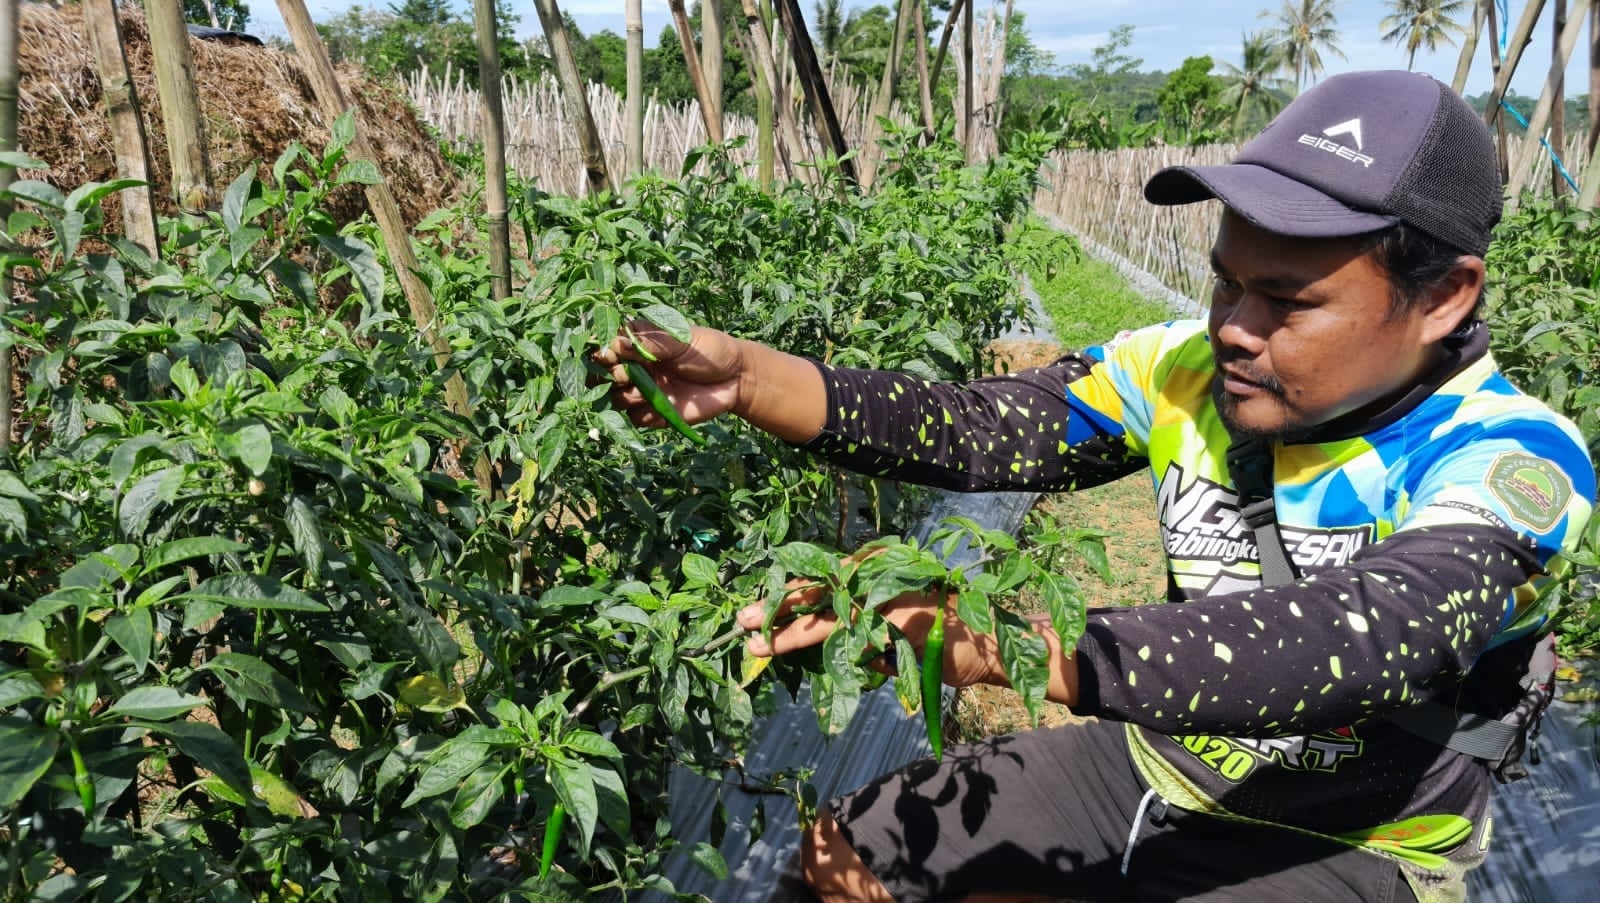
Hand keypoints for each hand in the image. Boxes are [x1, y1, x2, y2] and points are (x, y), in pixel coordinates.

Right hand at [594, 322, 743, 431]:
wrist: (736, 379)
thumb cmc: (709, 351)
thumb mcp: (679, 339)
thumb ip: (648, 342)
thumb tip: (614, 343)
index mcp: (638, 345)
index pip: (607, 348)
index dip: (602, 353)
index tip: (609, 355)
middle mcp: (635, 368)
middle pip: (603, 376)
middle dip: (610, 375)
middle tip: (626, 374)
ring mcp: (643, 391)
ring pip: (615, 399)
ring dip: (624, 395)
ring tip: (644, 388)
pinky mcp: (653, 414)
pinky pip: (633, 418)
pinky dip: (640, 413)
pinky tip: (657, 405)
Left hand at [735, 579, 1003, 690]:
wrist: (993, 641)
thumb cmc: (943, 634)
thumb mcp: (895, 624)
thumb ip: (860, 627)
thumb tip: (815, 637)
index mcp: (878, 573)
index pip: (825, 579)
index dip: (788, 590)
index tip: (754, 604)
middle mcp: (883, 579)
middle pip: (820, 590)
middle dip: (778, 606)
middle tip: (742, 620)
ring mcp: (894, 600)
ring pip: (831, 618)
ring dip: (792, 634)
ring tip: (759, 646)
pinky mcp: (906, 627)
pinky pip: (860, 643)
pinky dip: (834, 655)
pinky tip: (809, 664)